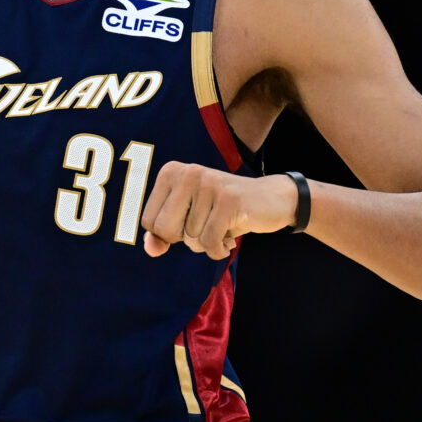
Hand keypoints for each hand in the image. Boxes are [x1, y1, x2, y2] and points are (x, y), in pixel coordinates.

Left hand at [140, 164, 299, 259]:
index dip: (169, 234)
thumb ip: (163, 234)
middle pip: (165, 230)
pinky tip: (229, 238)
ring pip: (191, 238)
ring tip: (223, 225)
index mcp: (171, 172)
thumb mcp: (189, 219)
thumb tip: (150, 249)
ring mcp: (209, 184)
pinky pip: (210, 241)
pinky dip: (219, 249)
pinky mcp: (229, 200)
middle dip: (186, 240)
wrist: (272, 199)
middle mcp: (188, 173)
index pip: (149, 221)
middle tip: (206, 227)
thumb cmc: (223, 211)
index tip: (191, 221)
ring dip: (208, 243)